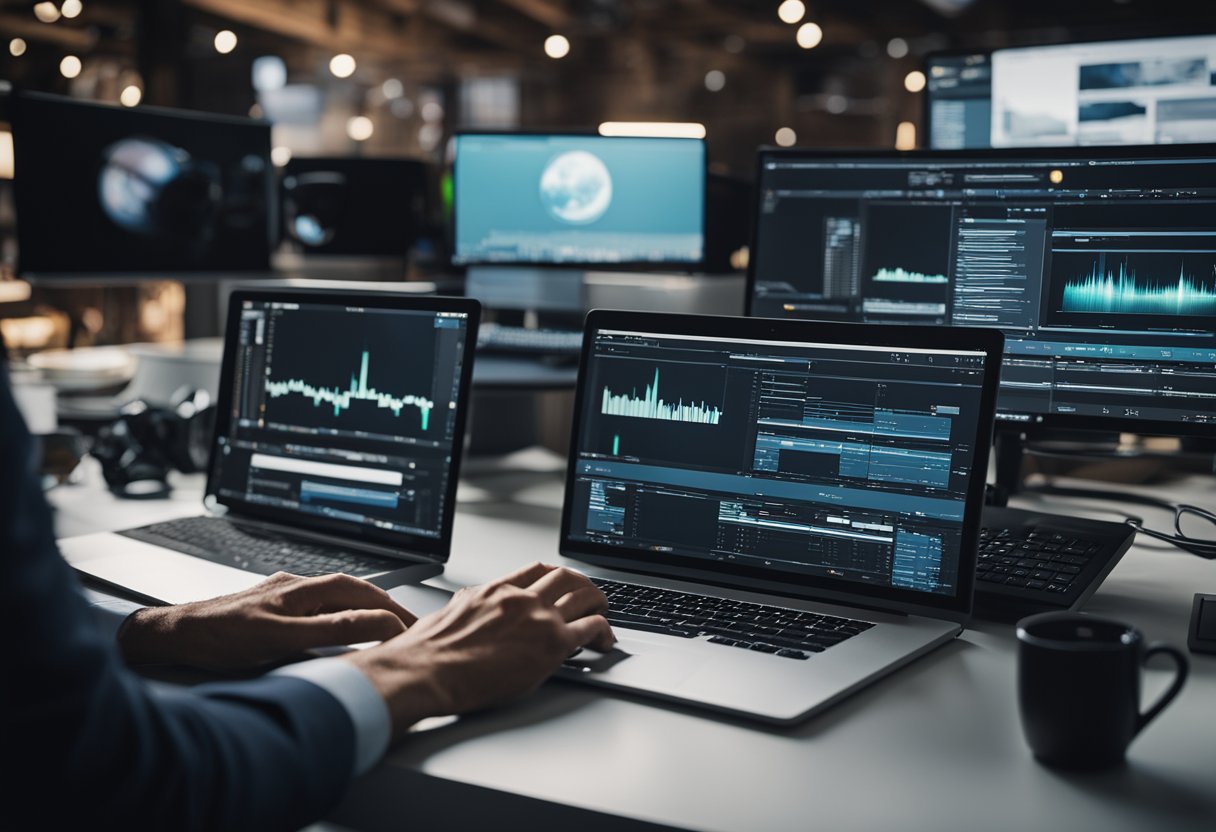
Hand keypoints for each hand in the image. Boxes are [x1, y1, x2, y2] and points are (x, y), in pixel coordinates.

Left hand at [119, 572, 415, 669]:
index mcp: (301, 590)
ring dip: (364, 607)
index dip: (390, 609)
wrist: (171, 635)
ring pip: (334, 596)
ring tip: (385, 622)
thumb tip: (374, 624)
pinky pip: (316, 605)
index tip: (412, 627)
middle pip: (351, 590)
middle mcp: (294, 588)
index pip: (360, 594)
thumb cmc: (219, 637)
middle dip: (384, 605)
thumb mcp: (281, 639)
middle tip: (409, 624)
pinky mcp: (269, 608)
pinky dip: (339, 612)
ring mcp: (281, 596)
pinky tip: (339, 624)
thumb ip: (330, 631)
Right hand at [343, 562, 614, 739]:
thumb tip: (473, 612)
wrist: (424, 670)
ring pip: (583, 595)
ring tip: (604, 614)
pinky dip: (603, 630)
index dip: (554, 575)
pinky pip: (590, 627)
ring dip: (598, 602)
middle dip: (583, 585)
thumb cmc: (427, 652)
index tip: (562, 581)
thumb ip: (472, 607)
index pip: (535, 570)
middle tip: (591, 596)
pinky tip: (604, 640)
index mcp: (495, 590)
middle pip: (564, 577)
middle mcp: (519, 598)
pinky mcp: (551, 643)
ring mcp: (538, 617)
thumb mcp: (450, 614)